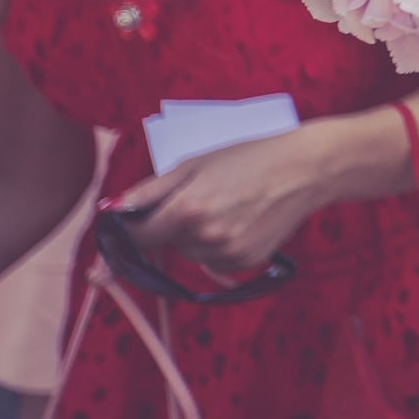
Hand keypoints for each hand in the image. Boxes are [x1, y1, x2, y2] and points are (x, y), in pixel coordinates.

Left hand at [111, 127, 342, 276]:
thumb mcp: (195, 163)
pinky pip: (214, 261)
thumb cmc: (250, 156)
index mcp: (186, 209)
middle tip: (202, 197)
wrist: (305, 169)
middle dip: (172, 226)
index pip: (138, 236)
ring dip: (195, 237)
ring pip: (190, 254)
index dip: (133, 227)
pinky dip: (218, 246)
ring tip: (226, 206)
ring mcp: (226, 253)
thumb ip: (150, 190)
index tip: (137, 219)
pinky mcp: (245, 262)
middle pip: (166, 244)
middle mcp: (204, 237)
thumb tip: (113, 210)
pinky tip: (240, 220)